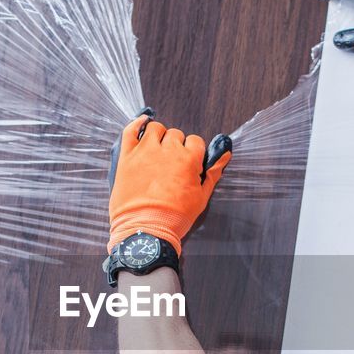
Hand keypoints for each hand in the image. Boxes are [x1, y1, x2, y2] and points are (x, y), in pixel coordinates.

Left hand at [108, 108, 231, 254]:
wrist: (146, 231)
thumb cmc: (175, 217)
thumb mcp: (201, 197)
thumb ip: (214, 173)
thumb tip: (226, 155)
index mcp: (189, 160)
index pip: (195, 141)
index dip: (192, 152)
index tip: (188, 162)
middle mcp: (168, 150)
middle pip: (176, 134)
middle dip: (176, 146)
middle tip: (171, 164)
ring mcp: (145, 151)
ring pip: (155, 128)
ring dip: (158, 136)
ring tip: (156, 151)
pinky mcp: (127, 156)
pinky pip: (130, 130)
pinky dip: (136, 123)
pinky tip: (141, 122)